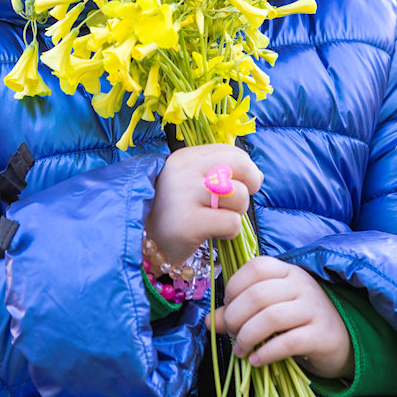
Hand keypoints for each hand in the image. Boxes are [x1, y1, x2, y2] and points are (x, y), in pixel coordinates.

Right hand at [143, 144, 258, 266]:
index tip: (238, 185)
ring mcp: (184, 196)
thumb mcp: (188, 182)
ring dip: (236, 212)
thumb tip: (255, 174)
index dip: (245, 170)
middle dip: (249, 185)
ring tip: (216, 219)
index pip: (232, 152)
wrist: (141, 244)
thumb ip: (216, 171)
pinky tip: (212, 234)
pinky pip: (232, 222)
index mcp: (185, 158)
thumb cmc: (172, 213)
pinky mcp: (188, 223)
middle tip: (236, 202)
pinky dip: (229, 232)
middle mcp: (183, 171)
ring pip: (239, 195)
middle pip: (241, 165)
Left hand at [209, 256, 351, 378]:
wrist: (342, 342)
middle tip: (231, 334)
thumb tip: (209, 321)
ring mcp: (314, 309)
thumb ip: (238, 312)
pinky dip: (265, 353)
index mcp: (287, 272)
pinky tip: (255, 360)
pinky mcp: (321, 336)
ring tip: (240, 350)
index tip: (228, 307)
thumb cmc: (299, 322)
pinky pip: (288, 343)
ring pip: (271, 318)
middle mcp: (302, 286)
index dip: (234, 287)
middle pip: (258, 295)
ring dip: (247, 336)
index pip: (256, 267)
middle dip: (235, 317)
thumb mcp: (269, 311)